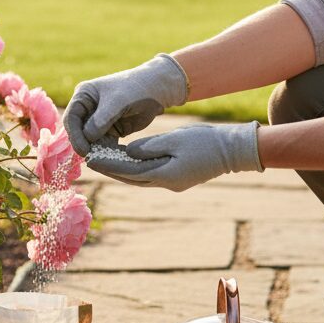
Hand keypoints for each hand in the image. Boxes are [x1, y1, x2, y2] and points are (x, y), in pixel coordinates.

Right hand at [63, 54, 188, 156]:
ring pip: (90, 140)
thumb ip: (102, 119)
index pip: (71, 118)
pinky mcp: (111, 130)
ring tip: (102, 161)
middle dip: (83, 144)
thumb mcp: (118, 101)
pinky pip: (104, 144)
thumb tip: (87, 138)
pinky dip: (106, 152)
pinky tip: (111, 159)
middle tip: (91, 158)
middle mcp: (87, 108)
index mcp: (83, 96)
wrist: (157, 90)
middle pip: (78, 131)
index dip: (74, 135)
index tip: (83, 150)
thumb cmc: (135, 88)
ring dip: (94, 150)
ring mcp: (98, 121)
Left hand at [85, 122, 262, 191]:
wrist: (233, 150)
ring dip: (121, 170)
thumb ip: (149, 146)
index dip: (108, 165)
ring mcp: (172, 182)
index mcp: (164, 175)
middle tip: (90, 160)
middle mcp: (166, 183)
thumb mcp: (175, 140)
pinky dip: (135, 168)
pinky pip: (149, 174)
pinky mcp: (176, 178)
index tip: (90, 158)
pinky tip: (125, 160)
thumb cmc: (205, 142)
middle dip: (110, 169)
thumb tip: (127, 152)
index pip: (128, 171)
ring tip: (103, 160)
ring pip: (139, 178)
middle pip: (130, 178)